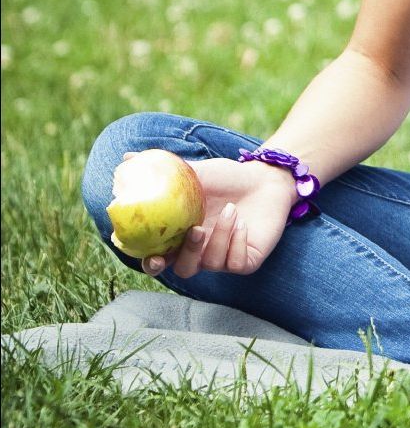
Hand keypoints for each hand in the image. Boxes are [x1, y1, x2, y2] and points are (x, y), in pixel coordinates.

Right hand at [130, 154, 296, 279]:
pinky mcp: (246, 260)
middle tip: (195, 232)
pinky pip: (236, 263)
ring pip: (211, 263)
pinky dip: (237, 241)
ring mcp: (223, 258)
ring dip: (220, 236)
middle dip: (187, 255)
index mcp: (181, 236)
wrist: (265, 178)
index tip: (153, 256)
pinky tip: (243, 222)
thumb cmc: (226, 178)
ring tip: (232, 209)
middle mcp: (200, 252)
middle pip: (183, 269)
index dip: (152, 263)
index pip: (159, 259)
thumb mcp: (195, 173)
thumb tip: (127, 158)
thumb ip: (164, 172)